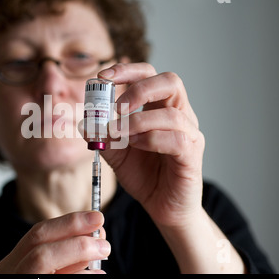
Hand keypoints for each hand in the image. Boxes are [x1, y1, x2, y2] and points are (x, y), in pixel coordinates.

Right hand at [0, 211, 109, 273]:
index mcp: (13, 264)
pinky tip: (97, 277)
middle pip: (37, 240)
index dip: (69, 222)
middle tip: (102, 228)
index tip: (97, 216)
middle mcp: (8, 273)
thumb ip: (69, 259)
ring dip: (77, 249)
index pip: (38, 234)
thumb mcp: (55, 274)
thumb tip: (96, 235)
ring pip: (41, 258)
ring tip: (104, 249)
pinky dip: (79, 277)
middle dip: (72, 229)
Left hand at [98, 63, 204, 227]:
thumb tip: (86, 123)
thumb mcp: (116, 154)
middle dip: (138, 89)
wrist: (163, 207)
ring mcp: (190, 134)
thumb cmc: (145, 176)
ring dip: (138, 121)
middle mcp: (180, 115)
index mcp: (161, 108)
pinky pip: (177, 139)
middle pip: (170, 81)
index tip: (102, 76)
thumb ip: (103, 137)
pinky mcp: (192, 155)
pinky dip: (150, 139)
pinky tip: (135, 145)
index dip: (127, 70)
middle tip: (115, 108)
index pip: (150, 75)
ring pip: (171, 113)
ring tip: (118, 134)